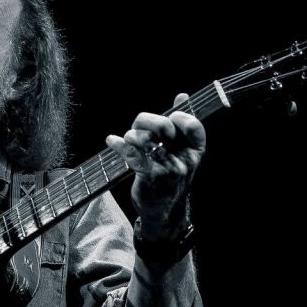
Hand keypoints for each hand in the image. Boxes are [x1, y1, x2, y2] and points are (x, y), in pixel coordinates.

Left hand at [106, 93, 205, 240]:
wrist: (164, 211)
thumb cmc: (171, 176)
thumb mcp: (181, 152)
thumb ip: (181, 124)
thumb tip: (182, 95)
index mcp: (195, 151)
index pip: (193, 125)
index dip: (179, 117)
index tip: (169, 118)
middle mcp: (184, 159)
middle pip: (164, 127)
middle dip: (146, 121)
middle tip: (138, 126)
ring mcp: (167, 169)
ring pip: (145, 139)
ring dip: (131, 135)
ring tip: (128, 139)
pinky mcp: (150, 177)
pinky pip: (131, 154)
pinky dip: (118, 144)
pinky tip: (112, 141)